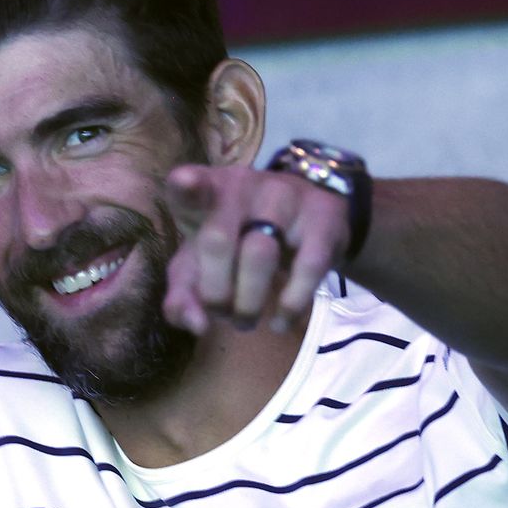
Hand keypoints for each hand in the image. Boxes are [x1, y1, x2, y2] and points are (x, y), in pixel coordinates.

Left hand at [161, 163, 350, 335]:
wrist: (306, 219)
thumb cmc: (238, 241)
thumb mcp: (202, 266)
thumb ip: (184, 296)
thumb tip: (198, 324)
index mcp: (206, 192)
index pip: (191, 184)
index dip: (186, 184)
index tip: (184, 183)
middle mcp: (243, 186)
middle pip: (218, 240)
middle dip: (215, 293)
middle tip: (222, 313)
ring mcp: (285, 196)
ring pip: (260, 254)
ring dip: (248, 302)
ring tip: (246, 321)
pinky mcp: (323, 216)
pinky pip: (307, 266)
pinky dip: (292, 302)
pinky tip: (282, 320)